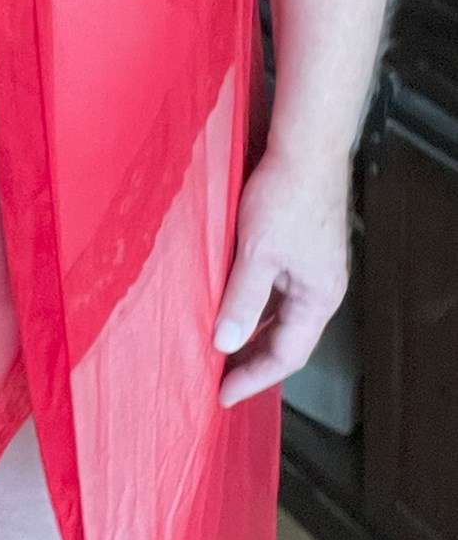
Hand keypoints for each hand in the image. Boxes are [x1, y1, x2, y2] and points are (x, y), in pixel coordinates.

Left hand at [213, 145, 350, 408]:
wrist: (305, 146)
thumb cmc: (287, 195)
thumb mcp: (256, 254)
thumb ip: (241, 301)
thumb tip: (225, 344)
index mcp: (319, 296)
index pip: (288, 355)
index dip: (254, 377)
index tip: (223, 393)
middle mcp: (321, 288)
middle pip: (287, 340)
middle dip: (252, 361)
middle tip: (217, 379)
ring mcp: (312, 268)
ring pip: (280, 316)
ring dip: (251, 333)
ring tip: (218, 348)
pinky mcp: (300, 249)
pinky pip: (277, 292)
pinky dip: (253, 306)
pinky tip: (228, 306)